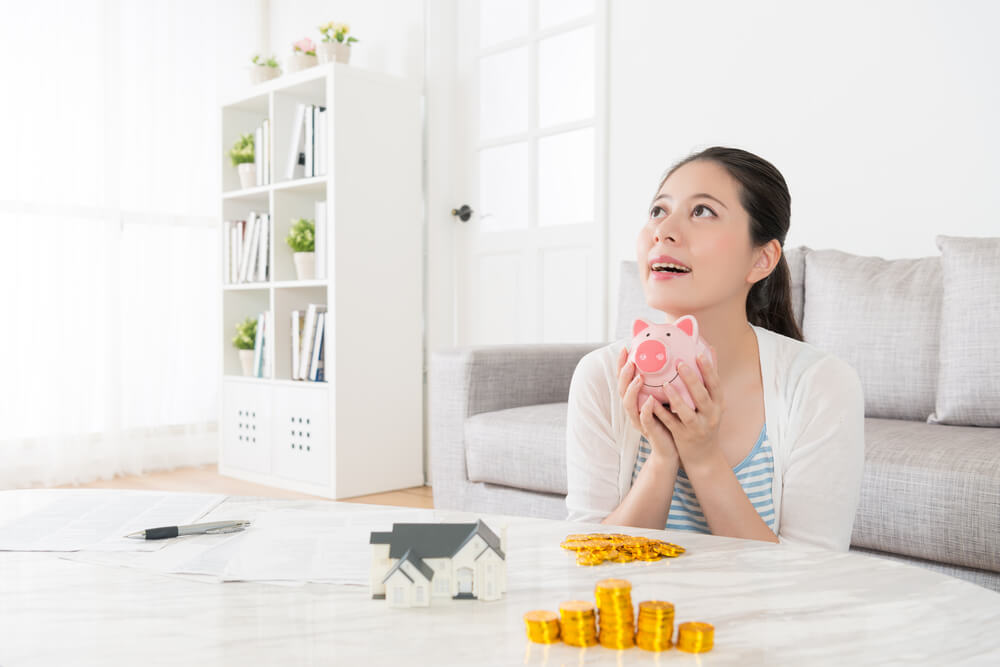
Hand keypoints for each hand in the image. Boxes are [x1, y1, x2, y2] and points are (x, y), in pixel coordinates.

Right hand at [616, 344, 678, 466]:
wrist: (672, 448)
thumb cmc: (669, 420)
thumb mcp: (665, 397)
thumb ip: (664, 381)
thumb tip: (675, 356)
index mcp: (636, 399)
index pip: (624, 379)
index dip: (622, 364)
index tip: (626, 348)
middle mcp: (634, 409)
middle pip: (621, 390)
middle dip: (624, 374)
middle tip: (631, 361)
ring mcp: (639, 420)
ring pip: (629, 404)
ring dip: (632, 390)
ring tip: (639, 378)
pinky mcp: (649, 431)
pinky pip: (644, 420)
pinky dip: (645, 410)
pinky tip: (650, 401)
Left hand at [655, 347, 724, 471]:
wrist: (703, 455)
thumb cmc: (705, 421)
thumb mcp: (713, 402)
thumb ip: (709, 378)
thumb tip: (711, 350)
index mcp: (718, 404)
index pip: (716, 384)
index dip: (709, 370)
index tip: (699, 354)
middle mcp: (711, 415)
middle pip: (702, 396)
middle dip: (692, 380)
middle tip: (680, 363)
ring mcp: (698, 427)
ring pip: (687, 412)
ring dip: (676, 398)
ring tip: (665, 384)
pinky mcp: (684, 436)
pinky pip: (672, 424)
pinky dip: (662, 413)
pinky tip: (653, 403)